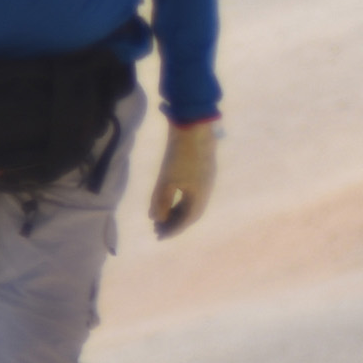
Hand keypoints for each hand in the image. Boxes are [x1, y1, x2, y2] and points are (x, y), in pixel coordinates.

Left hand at [151, 119, 218, 237]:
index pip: (187, 220)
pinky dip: (180, 199)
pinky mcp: (201, 169)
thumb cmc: (180, 156)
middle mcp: (205, 190)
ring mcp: (205, 179)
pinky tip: (169, 197)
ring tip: (161, 215)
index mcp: (200, 195)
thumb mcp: (167, 180)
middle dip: (174, 222)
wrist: (194, 126)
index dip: (172, 229)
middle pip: (190, 212)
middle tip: (157, 228)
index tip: (158, 236)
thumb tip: (157, 219)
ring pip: (191, 202)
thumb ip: (161, 202)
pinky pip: (191, 192)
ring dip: (176, 210)